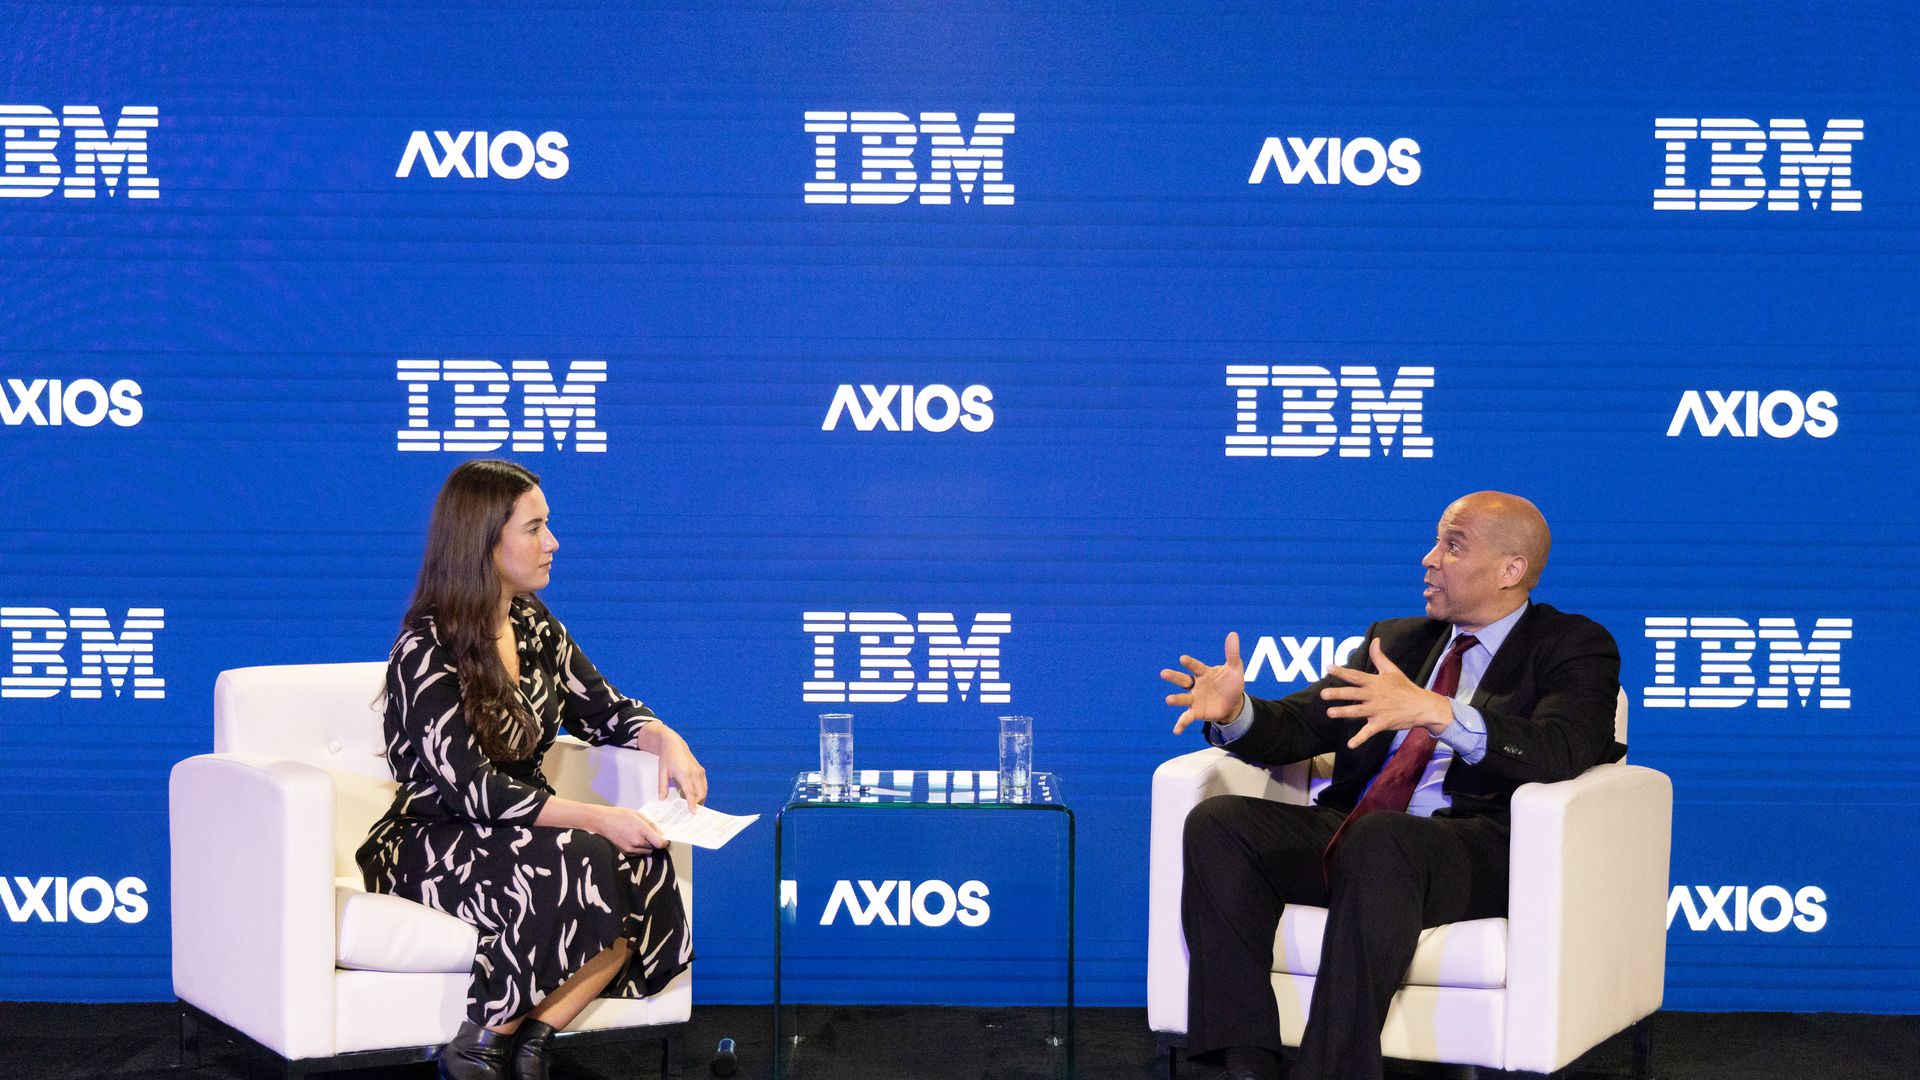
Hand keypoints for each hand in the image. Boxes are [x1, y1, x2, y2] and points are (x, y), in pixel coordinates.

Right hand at [594, 805, 668, 853]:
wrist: (601, 821)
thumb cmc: (619, 815)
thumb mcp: (637, 815)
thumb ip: (650, 824)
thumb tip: (660, 832)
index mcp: (642, 830)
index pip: (660, 843)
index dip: (665, 842)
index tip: (666, 839)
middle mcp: (637, 842)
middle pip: (654, 848)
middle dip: (656, 843)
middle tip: (654, 836)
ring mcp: (630, 849)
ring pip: (647, 852)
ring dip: (648, 846)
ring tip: (643, 837)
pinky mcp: (625, 853)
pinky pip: (638, 854)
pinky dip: (640, 849)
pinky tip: (635, 840)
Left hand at [656, 729, 708, 805]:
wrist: (675, 744)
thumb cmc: (667, 757)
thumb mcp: (662, 772)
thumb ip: (662, 786)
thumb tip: (662, 799)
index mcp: (684, 773)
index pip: (690, 792)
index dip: (692, 803)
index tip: (693, 812)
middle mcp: (694, 773)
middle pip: (700, 793)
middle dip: (698, 803)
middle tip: (690, 811)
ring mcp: (699, 771)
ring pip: (704, 790)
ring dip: (700, 798)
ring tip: (691, 804)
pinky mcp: (701, 771)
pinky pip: (704, 785)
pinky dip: (700, 792)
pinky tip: (693, 795)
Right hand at [1162, 632, 1246, 734]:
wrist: (1234, 703)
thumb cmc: (1231, 683)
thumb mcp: (1234, 668)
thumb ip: (1232, 653)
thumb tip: (1233, 634)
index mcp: (1203, 673)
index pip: (1196, 667)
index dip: (1190, 663)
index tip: (1182, 659)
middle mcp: (1195, 685)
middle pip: (1183, 680)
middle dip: (1174, 677)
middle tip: (1163, 673)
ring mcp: (1194, 699)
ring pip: (1182, 698)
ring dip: (1176, 699)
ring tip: (1168, 700)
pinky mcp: (1196, 712)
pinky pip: (1186, 718)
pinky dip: (1180, 724)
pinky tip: (1175, 731)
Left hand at [1323, 639, 1454, 748]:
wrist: (1422, 706)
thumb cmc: (1405, 687)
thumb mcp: (1392, 670)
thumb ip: (1379, 656)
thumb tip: (1375, 639)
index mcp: (1375, 682)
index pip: (1355, 675)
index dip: (1342, 672)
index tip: (1328, 668)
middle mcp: (1374, 696)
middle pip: (1353, 694)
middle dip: (1338, 694)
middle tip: (1323, 694)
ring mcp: (1377, 710)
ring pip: (1357, 711)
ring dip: (1344, 712)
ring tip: (1330, 713)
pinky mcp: (1381, 723)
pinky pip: (1369, 732)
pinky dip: (1360, 739)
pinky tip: (1350, 745)